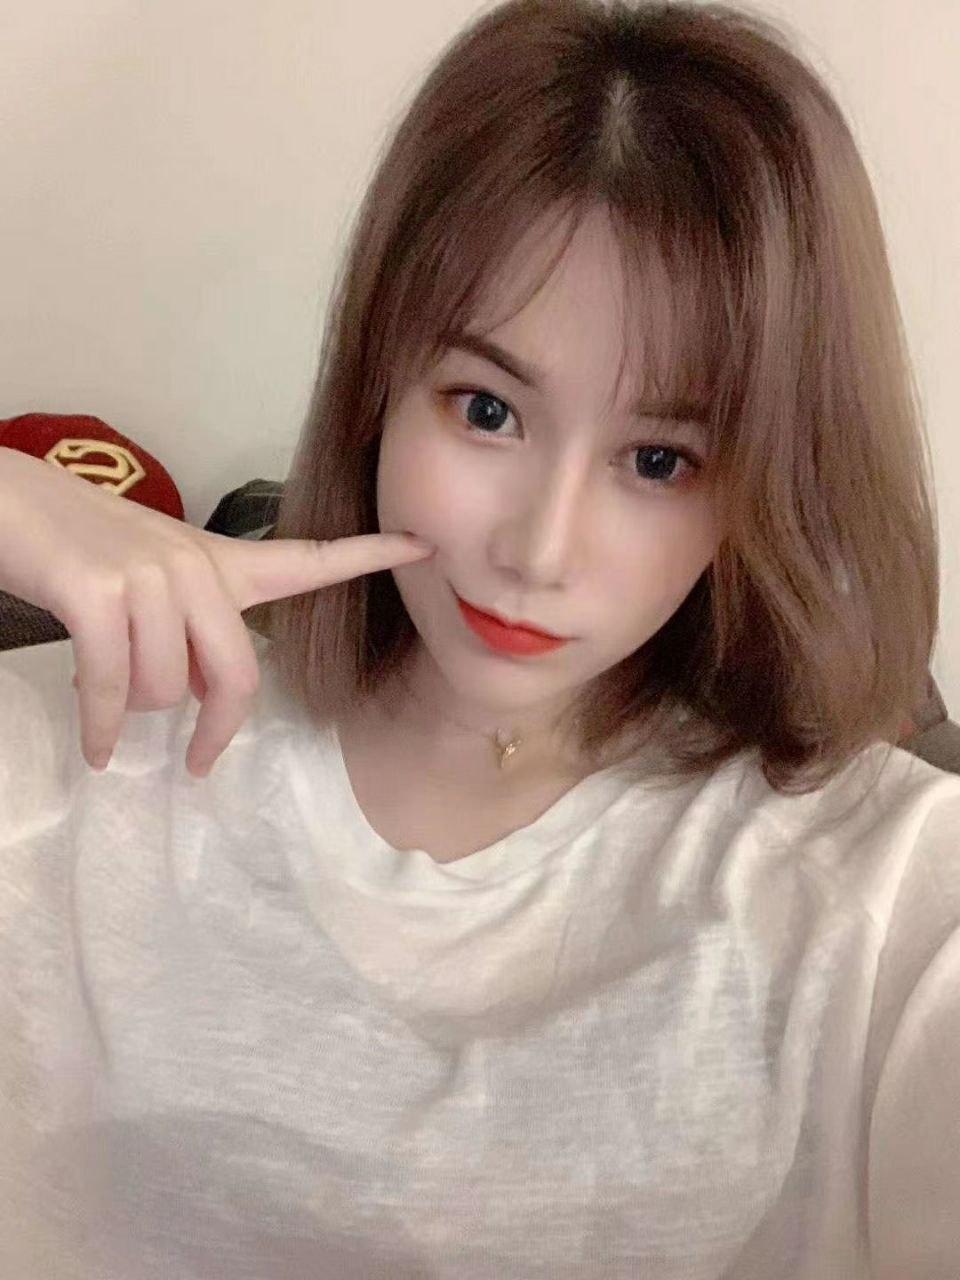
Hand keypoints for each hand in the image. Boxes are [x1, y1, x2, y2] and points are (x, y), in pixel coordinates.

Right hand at [0, 447, 434, 777]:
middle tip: (198, 761)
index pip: (305, 558)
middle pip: (238, 675)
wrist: (7, 506)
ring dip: (137, 712)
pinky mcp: (97, 595)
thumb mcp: (153, 579)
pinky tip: (98, 749)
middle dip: (214, 730)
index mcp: (217, 562)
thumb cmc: (80, 548)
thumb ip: (192, 628)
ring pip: (169, 690)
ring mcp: (146, 578)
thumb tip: (203, 698)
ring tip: (110, 698)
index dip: (367, 553)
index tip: (424, 545)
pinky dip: (103, 728)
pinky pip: (115, 689)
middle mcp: (193, 567)